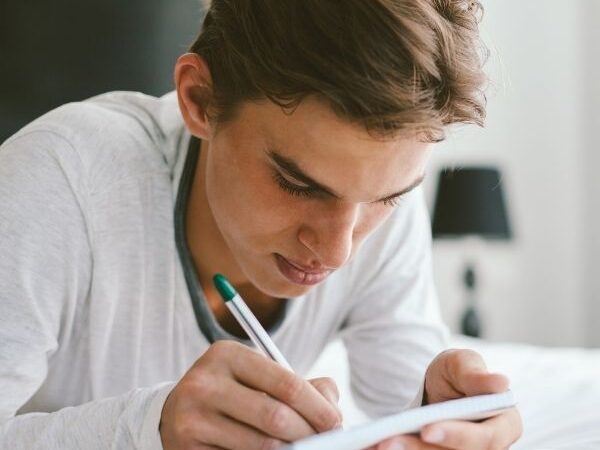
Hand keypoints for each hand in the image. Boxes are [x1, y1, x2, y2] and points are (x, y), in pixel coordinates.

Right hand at [159, 340, 341, 449]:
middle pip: (276, 417)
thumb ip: (299, 384)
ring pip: (261, 445)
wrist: (175, 413)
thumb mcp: (259, 376)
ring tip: (304, 448)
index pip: (286, 383)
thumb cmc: (232, 393)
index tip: (336, 422)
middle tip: (326, 441)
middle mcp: (205, 382)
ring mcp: (192, 417)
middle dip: (309, 434)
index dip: (318, 407)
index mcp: (227, 354)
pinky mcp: (188, 447)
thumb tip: (332, 404)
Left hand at [372, 349, 521, 449]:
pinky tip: (376, 448)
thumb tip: (501, 382)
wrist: (438, 390)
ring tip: (380, 446)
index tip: (427, 429)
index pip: (486, 438)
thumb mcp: (461, 363)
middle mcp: (491, 449)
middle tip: (388, 443)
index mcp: (505, 424)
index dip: (457, 436)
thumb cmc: (455, 374)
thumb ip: (475, 373)